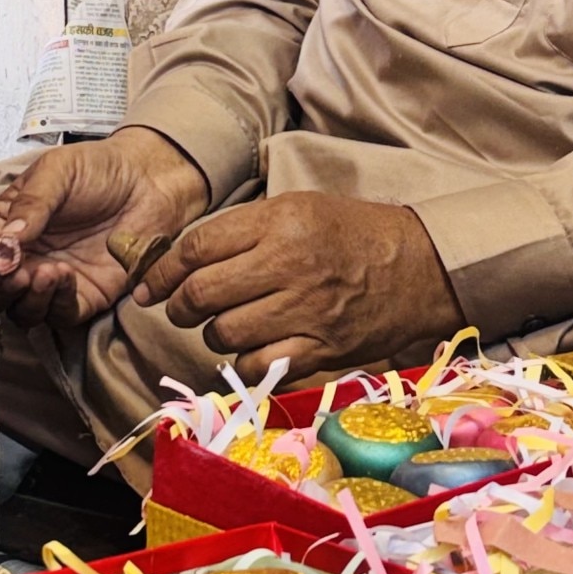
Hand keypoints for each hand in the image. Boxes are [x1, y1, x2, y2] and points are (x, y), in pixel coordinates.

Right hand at [0, 127, 209, 328]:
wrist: (150, 181)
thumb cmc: (98, 169)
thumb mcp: (57, 172)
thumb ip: (30, 205)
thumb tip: (3, 245)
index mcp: (2, 226)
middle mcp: (21, 259)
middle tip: (16, 273)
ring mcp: (50, 281)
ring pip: (20, 312)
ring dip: (26, 299)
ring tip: (47, 272)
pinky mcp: (83, 297)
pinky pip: (58, 317)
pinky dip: (56, 304)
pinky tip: (67, 276)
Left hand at [138, 192, 455, 384]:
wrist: (421, 266)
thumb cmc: (354, 232)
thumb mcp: (300, 207)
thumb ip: (245, 229)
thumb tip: (184, 256)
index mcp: (281, 222)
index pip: (198, 248)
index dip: (163, 271)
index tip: (151, 284)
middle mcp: (290, 265)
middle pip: (203, 295)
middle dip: (179, 306)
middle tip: (181, 308)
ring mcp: (307, 311)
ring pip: (225, 334)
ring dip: (212, 334)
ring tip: (222, 325)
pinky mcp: (324, 348)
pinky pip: (260, 366)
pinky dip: (244, 362)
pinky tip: (250, 349)